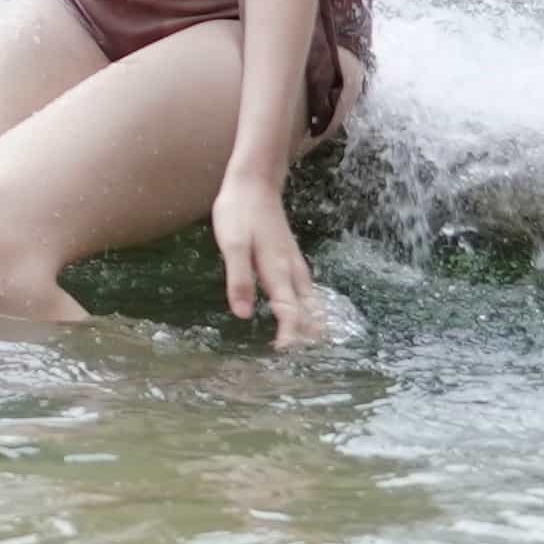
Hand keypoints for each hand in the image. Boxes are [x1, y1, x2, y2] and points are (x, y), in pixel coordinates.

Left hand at [211, 172, 325, 346]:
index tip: (283, 355)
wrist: (254, 183)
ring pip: (311, 302)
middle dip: (307, 336)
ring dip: (310, 324)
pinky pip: (306, 291)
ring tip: (306, 346)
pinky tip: (301, 313)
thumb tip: (244, 314)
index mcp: (278, 272)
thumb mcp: (232, 245)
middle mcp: (292, 271)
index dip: (289, 336)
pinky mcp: (290, 258)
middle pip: (309, 312)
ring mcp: (294, 264)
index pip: (290, 312)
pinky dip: (307, 308)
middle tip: (299, 360)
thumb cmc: (240, 213)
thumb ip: (239, 279)